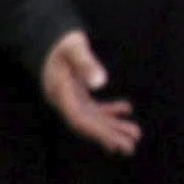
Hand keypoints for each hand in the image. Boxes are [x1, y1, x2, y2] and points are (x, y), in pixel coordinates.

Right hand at [40, 31, 139, 155]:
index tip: (115, 144)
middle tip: (131, 147)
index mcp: (60, 93)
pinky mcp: (75, 94)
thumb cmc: (62, 42)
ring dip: (112, 126)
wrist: (47, 37)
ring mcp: (69, 99)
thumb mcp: (74, 48)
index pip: (79, 119)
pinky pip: (93, 108)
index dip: (97, 133)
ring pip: (92, 118)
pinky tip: (126, 109)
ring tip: (135, 134)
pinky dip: (109, 110)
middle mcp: (63, 101)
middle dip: (108, 135)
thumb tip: (100, 82)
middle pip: (87, 124)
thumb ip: (86, 63)